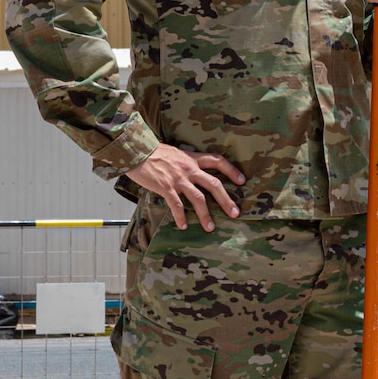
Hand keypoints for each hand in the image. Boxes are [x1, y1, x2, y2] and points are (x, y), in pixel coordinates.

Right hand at [126, 144, 245, 230]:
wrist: (135, 151)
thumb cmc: (153, 152)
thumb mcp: (176, 153)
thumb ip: (187, 162)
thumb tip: (194, 171)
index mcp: (192, 159)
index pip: (218, 161)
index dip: (232, 170)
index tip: (242, 181)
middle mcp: (189, 169)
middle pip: (214, 184)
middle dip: (226, 200)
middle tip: (235, 213)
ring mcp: (178, 179)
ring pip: (198, 198)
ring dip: (205, 215)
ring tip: (210, 227)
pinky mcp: (165, 187)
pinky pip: (176, 205)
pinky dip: (180, 216)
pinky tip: (183, 226)